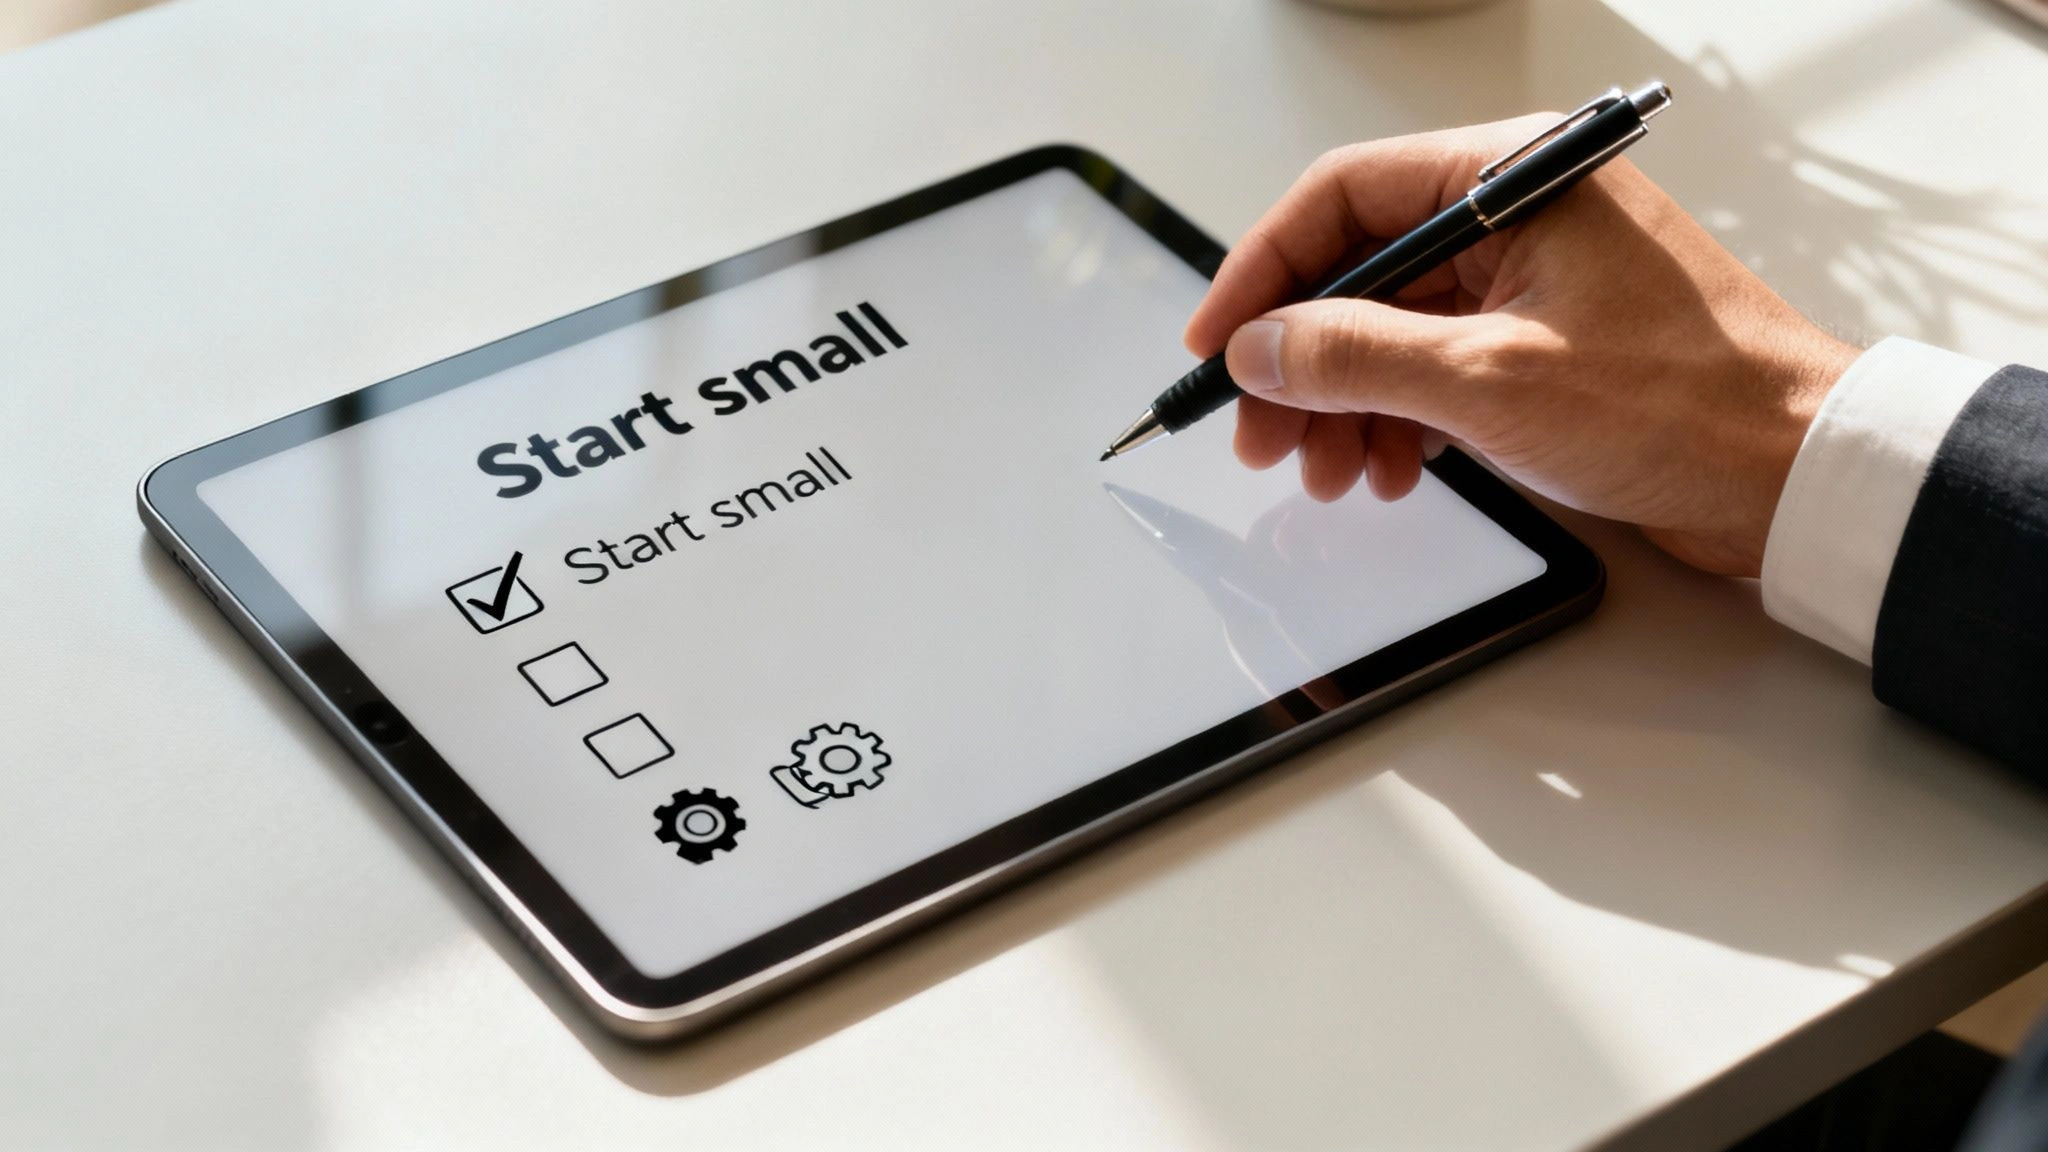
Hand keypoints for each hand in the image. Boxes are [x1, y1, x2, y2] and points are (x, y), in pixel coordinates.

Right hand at [1184, 116, 1859, 576]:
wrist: (1796, 475)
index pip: (1342, 199)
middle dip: (1300, 359)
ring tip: (1330, 473)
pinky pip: (1438, 364)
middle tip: (1260, 433)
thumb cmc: (1685, 406)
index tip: (1216, 345)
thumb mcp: (1487, 380)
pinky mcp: (1546, 341)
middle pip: (1359, 270)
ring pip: (1393, 327)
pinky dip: (1399, 418)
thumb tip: (1260, 349)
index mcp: (1512, 178)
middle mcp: (1519, 215)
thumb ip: (1353, 356)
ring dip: (1345, 403)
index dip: (1261, 273)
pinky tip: (1389, 470)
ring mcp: (1533, 280)